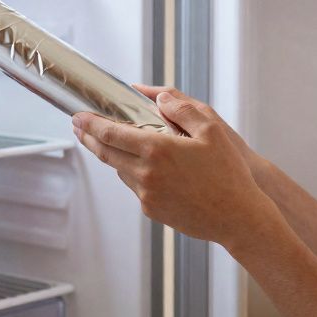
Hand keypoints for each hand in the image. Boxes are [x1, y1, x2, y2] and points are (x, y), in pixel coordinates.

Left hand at [72, 89, 276, 248]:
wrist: (238, 218)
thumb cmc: (229, 174)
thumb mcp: (211, 130)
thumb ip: (181, 108)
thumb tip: (158, 98)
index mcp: (157, 150)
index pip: (111, 134)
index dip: (91, 124)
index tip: (78, 116)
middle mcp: (146, 174)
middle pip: (106, 154)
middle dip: (90, 139)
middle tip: (80, 128)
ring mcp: (147, 195)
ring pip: (120, 171)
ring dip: (113, 156)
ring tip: (112, 143)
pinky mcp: (153, 210)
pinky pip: (136, 187)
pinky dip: (133, 173)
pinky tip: (144, 167)